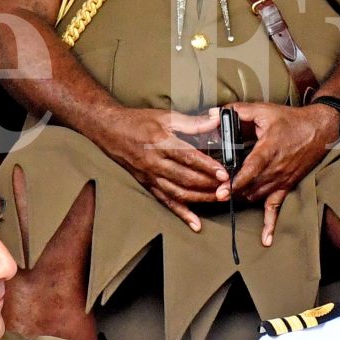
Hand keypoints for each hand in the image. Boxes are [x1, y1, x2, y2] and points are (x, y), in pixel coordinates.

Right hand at [95, 108, 228, 232]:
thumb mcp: (166, 116)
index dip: (207, 166)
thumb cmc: (139, 122)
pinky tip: (195, 223)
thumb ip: (192, 122)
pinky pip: (166, 202)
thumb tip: (215, 120)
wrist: (110, 131)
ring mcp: (151, 177)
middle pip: (185, 178)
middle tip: (228, 187)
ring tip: (219, 199)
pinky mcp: (148, 185)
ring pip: (179, 193)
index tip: (224, 172)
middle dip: (209, 184)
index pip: (188, 157)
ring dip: (200, 198)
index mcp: (161, 142)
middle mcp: (155, 162)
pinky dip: (182, 214)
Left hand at [225, 102, 335, 245]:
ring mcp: (281, 180)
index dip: (236, 182)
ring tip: (225, 203)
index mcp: (269, 149)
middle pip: (250, 187)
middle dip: (231, 193)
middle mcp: (276, 169)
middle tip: (212, 198)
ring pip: (256, 197)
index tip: (222, 191)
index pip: (251, 169)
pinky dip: (270, 224)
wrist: (319, 130)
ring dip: (241, 200)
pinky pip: (277, 208)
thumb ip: (238, 111)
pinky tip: (266, 240)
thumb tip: (213, 113)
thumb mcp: (264, 110)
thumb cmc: (291, 120)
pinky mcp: (285, 186)